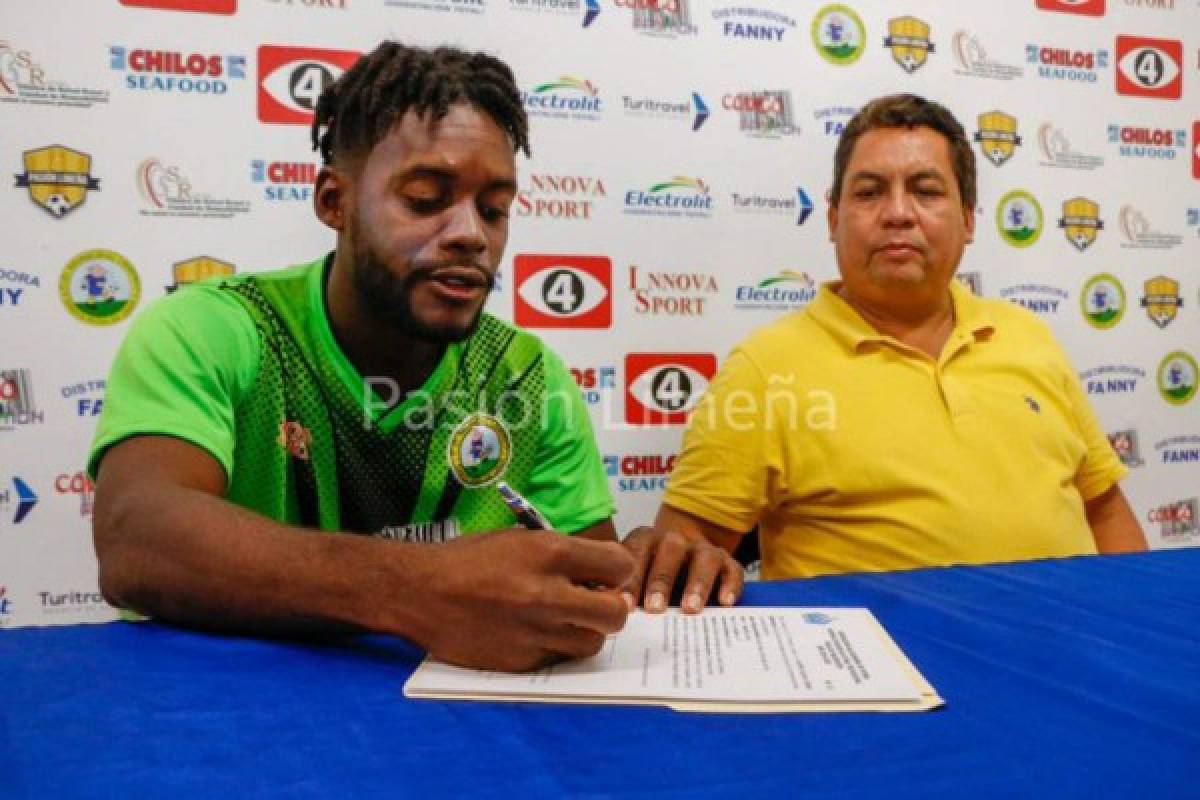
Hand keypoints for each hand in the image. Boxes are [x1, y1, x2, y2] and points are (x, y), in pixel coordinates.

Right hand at [403, 530, 634, 671]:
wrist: (418, 591)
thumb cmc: (469, 558)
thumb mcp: (520, 539)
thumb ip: (562, 554)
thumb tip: (599, 572)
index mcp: (549, 553)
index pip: (619, 565)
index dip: (617, 570)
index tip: (606, 574)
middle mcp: (547, 594)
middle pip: (615, 614)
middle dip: (611, 607)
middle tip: (595, 603)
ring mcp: (534, 631)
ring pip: (592, 643)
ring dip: (586, 631)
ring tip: (565, 620)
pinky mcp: (520, 660)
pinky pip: (558, 658)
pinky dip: (555, 647)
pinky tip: (535, 633)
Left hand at [620, 526, 743, 613]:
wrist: (684, 560)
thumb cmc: (648, 577)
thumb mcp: (631, 580)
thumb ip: (618, 591)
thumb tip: (604, 611)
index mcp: (646, 540)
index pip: (637, 553)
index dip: (631, 580)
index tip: (626, 605)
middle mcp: (676, 540)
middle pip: (671, 552)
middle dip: (661, 581)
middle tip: (655, 609)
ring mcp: (703, 550)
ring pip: (704, 559)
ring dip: (697, 583)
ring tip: (691, 609)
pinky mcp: (727, 563)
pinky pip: (732, 570)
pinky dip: (731, 585)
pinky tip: (725, 603)